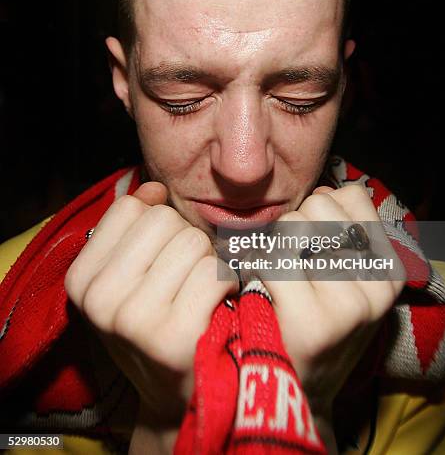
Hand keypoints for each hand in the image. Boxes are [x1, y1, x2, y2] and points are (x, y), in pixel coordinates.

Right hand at [64, 182, 238, 424]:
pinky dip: (227, 283)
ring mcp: (133, 319)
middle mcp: (99, 299)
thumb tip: (153, 188)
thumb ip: (135, 225)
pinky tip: (218, 305)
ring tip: (200, 293)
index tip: (163, 256)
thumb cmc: (160, 321)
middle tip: (185, 279)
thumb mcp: (130, 274)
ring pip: (193, 242)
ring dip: (209, 262)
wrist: (181, 392)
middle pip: (165, 220)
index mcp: (82, 279)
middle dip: (186, 242)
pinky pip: (215, 272)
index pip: (132, 208)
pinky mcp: (173, 336)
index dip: (160, 224)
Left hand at [261, 184, 404, 413]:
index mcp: (389, 267)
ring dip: (272, 245)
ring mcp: (348, 304)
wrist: (299, 390)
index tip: (312, 241)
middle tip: (288, 262)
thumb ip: (343, 230)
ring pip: (292, 226)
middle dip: (294, 226)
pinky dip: (255, 265)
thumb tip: (325, 191)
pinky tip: (259, 287)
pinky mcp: (313, 321)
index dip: (321, 210)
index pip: (351, 195)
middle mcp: (377, 283)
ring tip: (273, 276)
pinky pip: (270, 258)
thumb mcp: (348, 276)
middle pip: (319, 205)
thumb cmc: (314, 320)